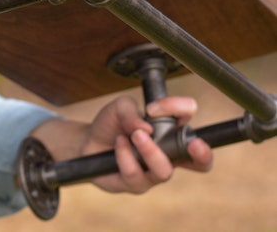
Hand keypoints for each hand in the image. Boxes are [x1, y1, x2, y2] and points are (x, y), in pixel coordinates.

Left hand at [83, 95, 213, 193]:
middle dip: (204, 154)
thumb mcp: (118, 108)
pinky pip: (136, 174)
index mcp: (171, 131)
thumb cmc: (111, 124)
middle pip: (202, 162)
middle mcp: (169, 154)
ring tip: (136, 135)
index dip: (181, 110)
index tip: (153, 107)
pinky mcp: (137, 184)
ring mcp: (154, 172)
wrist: (88, 142)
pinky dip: (125, 155)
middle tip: (195, 144)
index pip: (189, 120)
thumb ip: (130, 110)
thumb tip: (146, 127)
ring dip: (151, 151)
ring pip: (164, 170)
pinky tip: (118, 144)